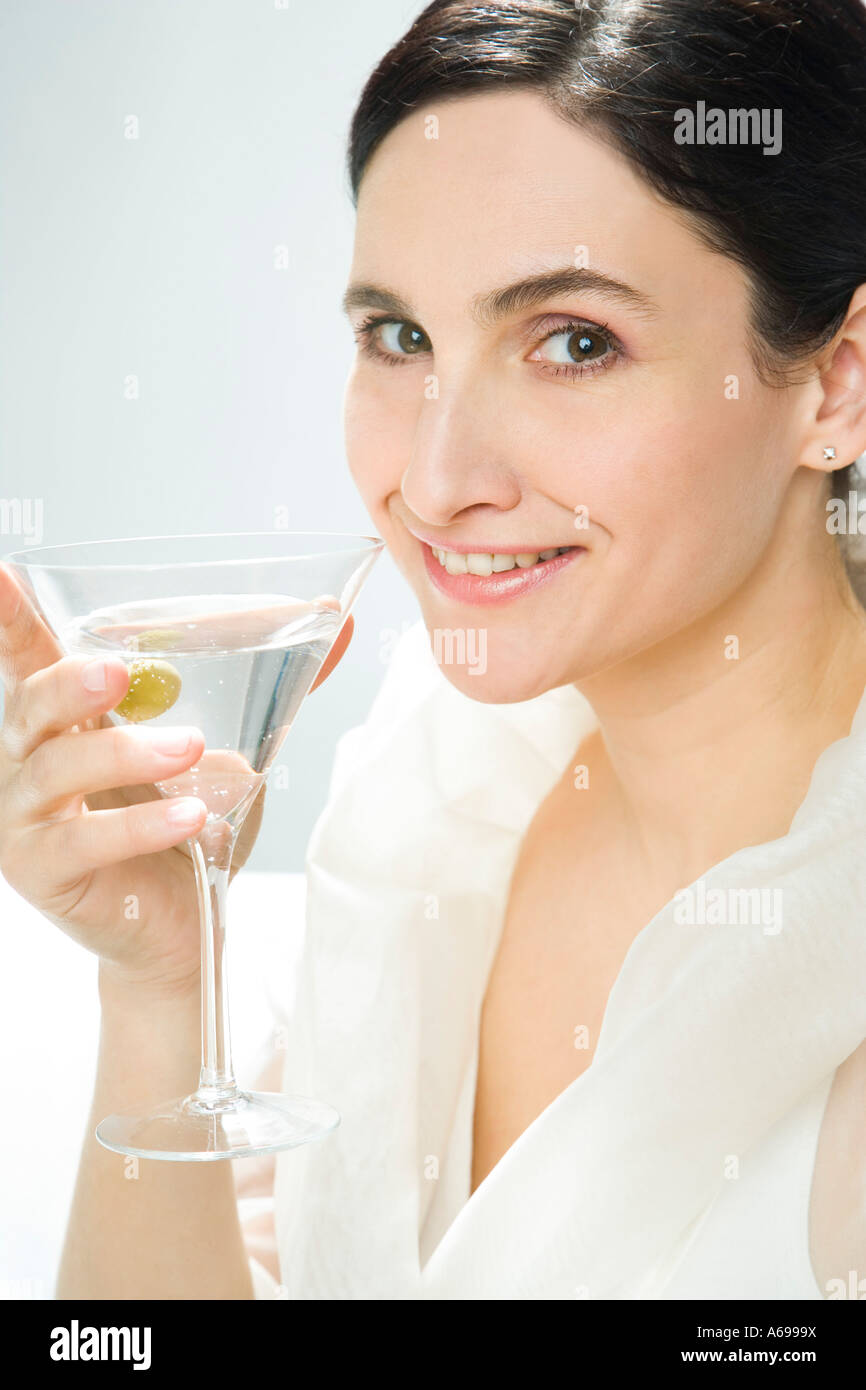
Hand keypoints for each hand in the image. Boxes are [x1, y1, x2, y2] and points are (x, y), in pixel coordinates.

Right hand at [0, 563, 352, 998]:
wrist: (183, 925)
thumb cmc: (190, 826)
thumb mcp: (229, 747)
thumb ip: (270, 685)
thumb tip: (334, 619)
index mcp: (63, 720)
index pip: (28, 655)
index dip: (9, 618)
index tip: (1, 574)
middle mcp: (26, 760)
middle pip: (28, 704)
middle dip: (71, 684)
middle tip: (121, 673)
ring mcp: (25, 818)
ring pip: (57, 770)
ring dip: (126, 754)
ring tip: (190, 748)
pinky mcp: (41, 870)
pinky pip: (83, 839)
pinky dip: (140, 823)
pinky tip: (191, 818)